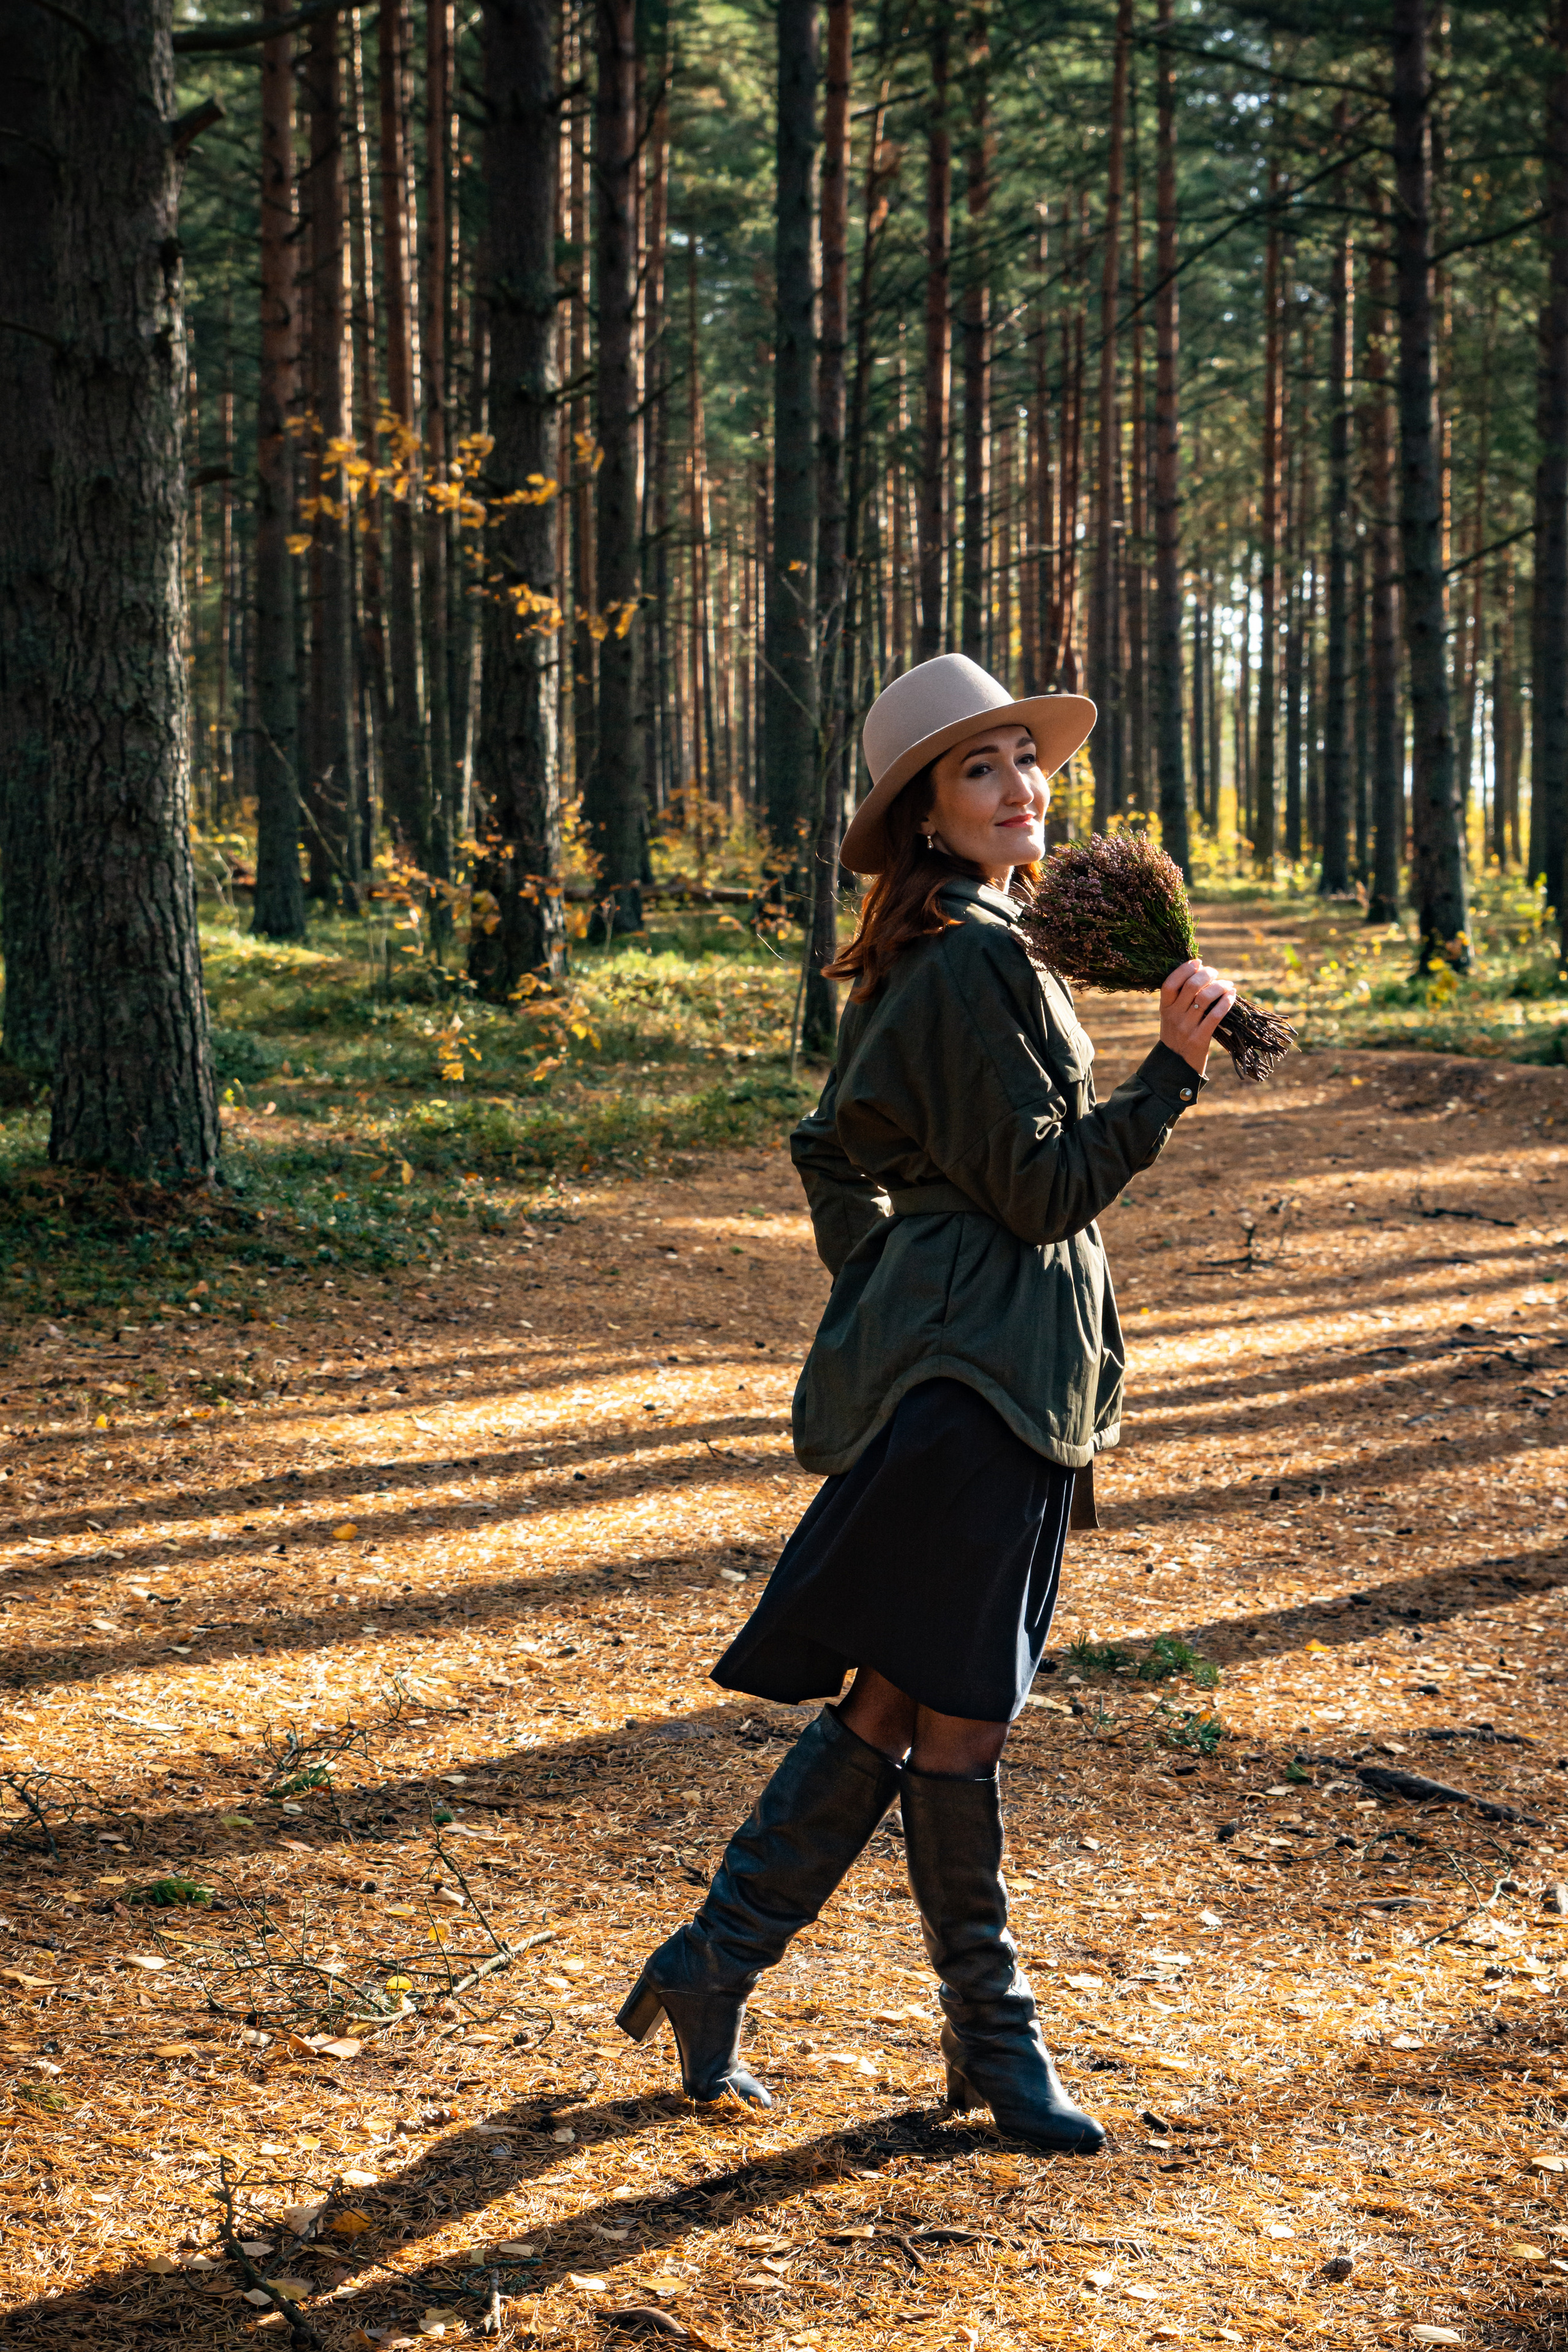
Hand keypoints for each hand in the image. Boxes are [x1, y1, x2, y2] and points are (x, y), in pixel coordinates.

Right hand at [1159, 958, 1236, 1078]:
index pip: (1170, 983)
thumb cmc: (1178, 1037)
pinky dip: (1226, 1001)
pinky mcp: (1200, 1038)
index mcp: (1164, 1009)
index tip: (1198, 962)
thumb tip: (1201, 974)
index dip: (1184, 969)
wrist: (1176, 1067)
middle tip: (1216, 973)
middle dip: (1207, 975)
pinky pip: (1216, 1015)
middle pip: (1191, 986)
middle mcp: (1173, 1016)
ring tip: (1228, 984)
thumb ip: (1180, 1000)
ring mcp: (1186, 1028)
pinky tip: (1232, 995)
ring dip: (1220, 986)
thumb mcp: (1171, 1017)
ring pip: (1205, 998)